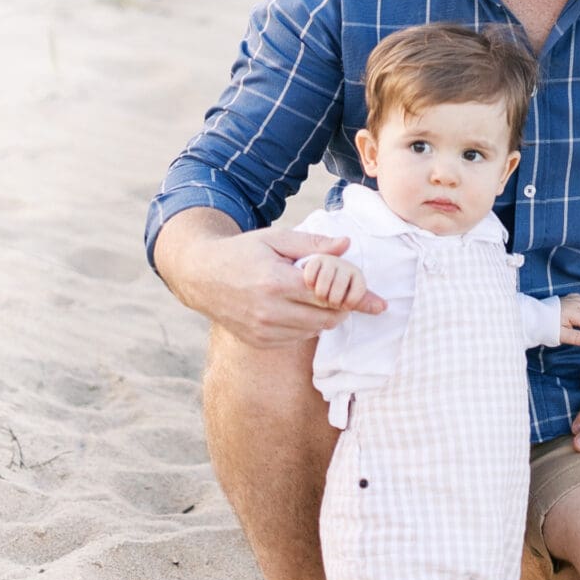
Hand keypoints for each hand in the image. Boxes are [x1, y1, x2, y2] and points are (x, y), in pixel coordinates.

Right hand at [158, 214, 388, 346]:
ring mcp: (263, 331)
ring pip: (314, 330)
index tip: (378, 303)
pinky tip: (297, 307)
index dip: (355, 298)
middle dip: (342, 307)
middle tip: (345, 292)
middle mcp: (270, 311)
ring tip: (315, 295)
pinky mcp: (259, 342)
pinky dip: (306, 325)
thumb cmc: (243, 252)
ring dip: (324, 316)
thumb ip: (313, 244)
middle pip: (327, 318)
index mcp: (276, 282)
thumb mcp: (276, 238)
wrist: (202, 275)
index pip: (329, 296)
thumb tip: (347, 245)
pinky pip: (297, 338)